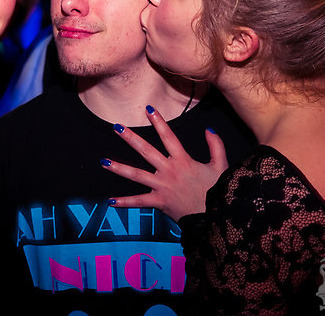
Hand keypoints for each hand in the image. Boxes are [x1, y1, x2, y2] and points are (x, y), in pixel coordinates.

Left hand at [101, 105, 228, 221]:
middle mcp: (169, 170)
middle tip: (116, 127)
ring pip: (136, 175)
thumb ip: (215, 145)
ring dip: (119, 167)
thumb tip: (208, 129)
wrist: (216, 216)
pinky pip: (139, 202)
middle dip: (130, 138)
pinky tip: (110, 202)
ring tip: (103, 161)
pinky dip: (125, 202)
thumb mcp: (221, 166)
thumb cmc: (219, 191)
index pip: (168, 136)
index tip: (148, 108)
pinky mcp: (159, 202)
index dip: (158, 121)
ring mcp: (162, 186)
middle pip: (146, 150)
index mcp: (183, 160)